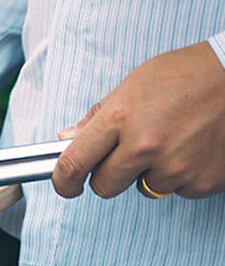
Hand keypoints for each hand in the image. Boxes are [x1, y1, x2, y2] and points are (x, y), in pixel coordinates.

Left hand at [52, 41, 224, 198]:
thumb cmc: (187, 75)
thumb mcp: (134, 84)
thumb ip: (99, 116)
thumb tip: (67, 138)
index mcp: (120, 118)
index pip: (74, 164)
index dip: (63, 182)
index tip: (66, 186)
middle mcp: (144, 146)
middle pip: (104, 186)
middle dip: (109, 175)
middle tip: (129, 153)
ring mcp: (175, 167)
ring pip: (143, 189)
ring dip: (150, 173)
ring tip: (172, 140)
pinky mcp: (202, 181)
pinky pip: (178, 190)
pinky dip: (182, 175)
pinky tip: (194, 147)